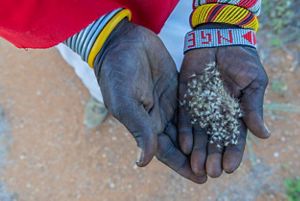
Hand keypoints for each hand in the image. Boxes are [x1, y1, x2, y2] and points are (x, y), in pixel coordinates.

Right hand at [93, 19, 205, 182]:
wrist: (123, 43)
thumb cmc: (118, 73)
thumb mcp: (125, 101)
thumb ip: (138, 128)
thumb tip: (143, 162)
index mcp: (144, 124)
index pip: (165, 151)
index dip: (182, 165)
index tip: (201, 178)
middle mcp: (158, 117)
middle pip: (181, 143)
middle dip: (198, 156)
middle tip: (219, 169)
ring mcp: (169, 103)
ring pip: (190, 127)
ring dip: (204, 139)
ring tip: (224, 150)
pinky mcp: (178, 89)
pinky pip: (194, 106)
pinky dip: (205, 116)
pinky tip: (221, 122)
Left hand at [178, 44, 269, 177]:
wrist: (220, 40)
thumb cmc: (242, 60)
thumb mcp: (253, 83)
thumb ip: (254, 108)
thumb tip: (264, 135)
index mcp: (235, 112)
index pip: (234, 137)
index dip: (232, 153)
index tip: (229, 167)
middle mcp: (216, 114)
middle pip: (214, 140)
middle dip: (212, 156)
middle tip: (210, 172)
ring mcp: (200, 107)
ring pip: (198, 133)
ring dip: (197, 150)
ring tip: (195, 166)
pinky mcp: (185, 98)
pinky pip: (184, 117)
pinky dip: (184, 131)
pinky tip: (184, 145)